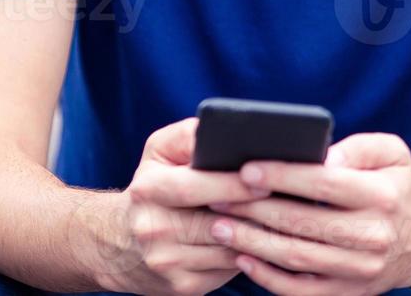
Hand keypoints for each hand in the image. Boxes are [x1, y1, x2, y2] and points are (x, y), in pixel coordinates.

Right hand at [81, 116, 273, 295]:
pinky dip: (249, 256)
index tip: (267, 181)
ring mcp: (167, 262)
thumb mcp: (160, 151)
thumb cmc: (153, 186)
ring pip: (229, 250)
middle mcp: (154, 229)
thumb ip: (190, 135)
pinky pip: (228, 271)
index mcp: (149, 189)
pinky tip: (265, 242)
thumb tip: (225, 130)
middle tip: (291, 202)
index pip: (195, 187)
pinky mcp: (182, 287)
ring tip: (286, 221)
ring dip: (260, 237)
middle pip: (218, 223)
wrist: (118, 244)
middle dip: (257, 213)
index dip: (234, 186)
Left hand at [205, 132, 410, 294]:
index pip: (324, 183)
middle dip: (255, 208)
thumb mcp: (393, 154)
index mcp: (382, 195)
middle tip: (218, 196)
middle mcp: (372, 235)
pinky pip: (299, 290)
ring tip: (220, 225)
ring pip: (295, 257)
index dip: (282, 175)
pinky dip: (266, 276)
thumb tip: (322, 155)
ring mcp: (359, 270)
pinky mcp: (347, 293)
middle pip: (302, 222)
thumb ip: (358, 147)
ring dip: (252, 241)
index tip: (246, 169)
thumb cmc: (397, 188)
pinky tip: (242, 257)